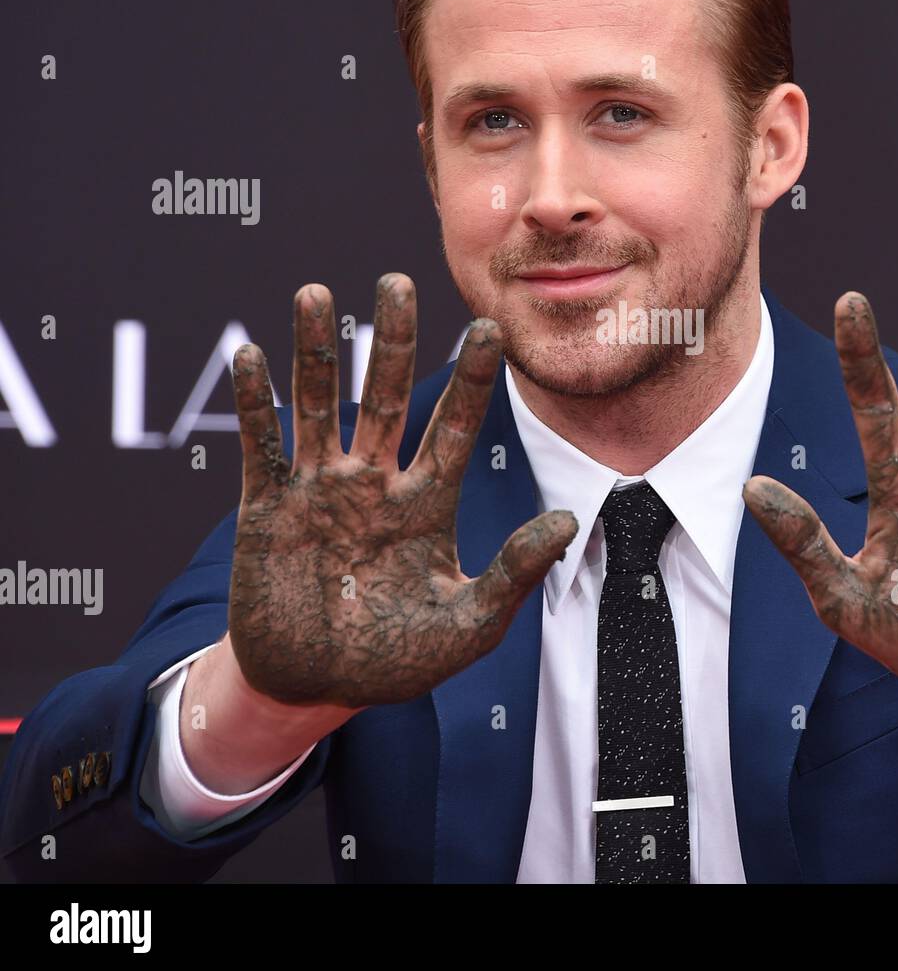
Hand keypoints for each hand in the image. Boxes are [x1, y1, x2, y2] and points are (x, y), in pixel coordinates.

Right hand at [226, 273, 577, 708]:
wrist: (314, 689)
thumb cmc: (394, 662)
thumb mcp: (468, 626)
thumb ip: (514, 573)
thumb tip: (572, 521)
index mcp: (426, 503)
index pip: (455, 428)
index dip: (472, 380)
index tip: (491, 328)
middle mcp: (375, 484)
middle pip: (386, 396)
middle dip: (392, 341)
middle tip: (398, 281)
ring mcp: (319, 491)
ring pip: (320, 407)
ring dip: (318, 352)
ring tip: (317, 293)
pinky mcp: (267, 509)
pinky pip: (263, 447)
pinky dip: (254, 404)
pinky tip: (252, 354)